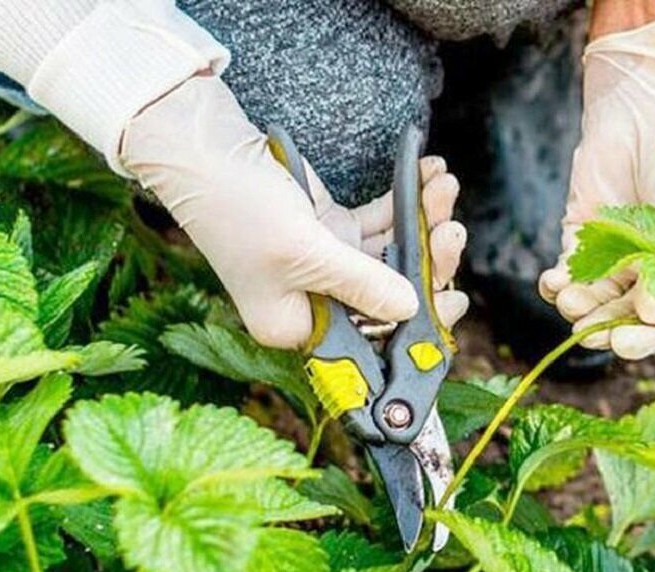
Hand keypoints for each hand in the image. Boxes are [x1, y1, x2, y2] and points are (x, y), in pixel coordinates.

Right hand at [120, 76, 467, 348]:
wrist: (202, 145)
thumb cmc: (237, 207)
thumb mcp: (304, 252)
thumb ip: (363, 284)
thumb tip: (413, 308)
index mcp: (298, 327)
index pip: (370, 343)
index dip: (416, 327)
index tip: (451, 301)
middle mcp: (314, 303)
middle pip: (391, 297)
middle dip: (428, 263)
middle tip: (452, 233)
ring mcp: (325, 265)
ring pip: (392, 255)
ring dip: (423, 222)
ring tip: (443, 188)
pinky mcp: (330, 229)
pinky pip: (379, 224)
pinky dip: (404, 203)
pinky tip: (427, 176)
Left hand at [538, 10, 654, 359]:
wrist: (652, 100)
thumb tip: (653, 316)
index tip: (628, 342)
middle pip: (636, 320)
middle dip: (613, 328)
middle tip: (593, 334)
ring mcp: (624, 261)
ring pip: (600, 304)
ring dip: (584, 310)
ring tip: (571, 303)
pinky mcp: (586, 242)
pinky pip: (571, 277)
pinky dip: (559, 286)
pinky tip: (553, 284)